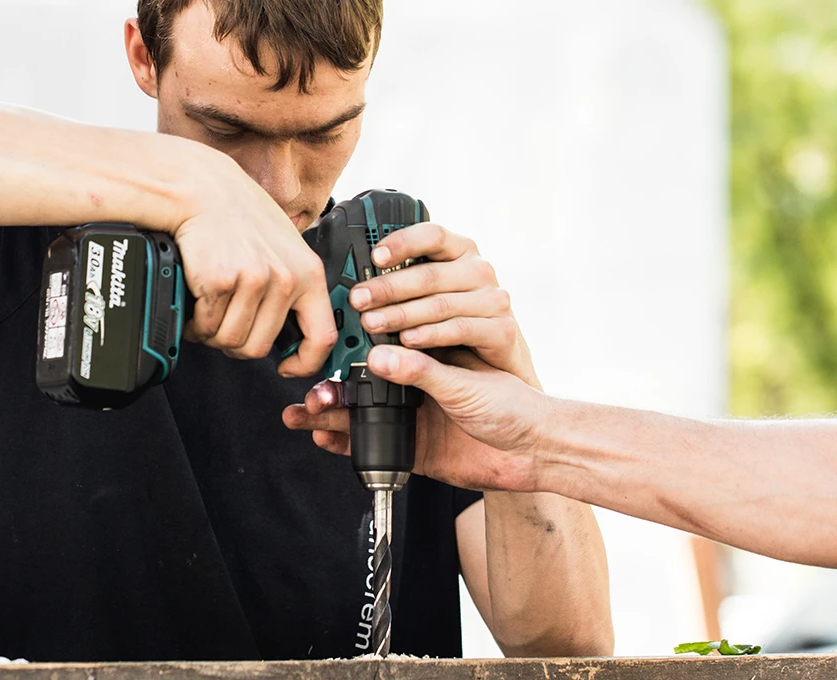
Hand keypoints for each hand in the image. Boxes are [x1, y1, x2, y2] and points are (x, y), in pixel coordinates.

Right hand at [167, 154, 335, 376]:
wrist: (203, 190)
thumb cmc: (239, 216)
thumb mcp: (285, 247)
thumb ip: (293, 285)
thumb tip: (292, 330)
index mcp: (308, 273)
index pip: (321, 337)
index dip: (304, 363)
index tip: (287, 367)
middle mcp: (285, 278)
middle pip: (259, 347)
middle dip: (236, 344)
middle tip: (225, 325)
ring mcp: (254, 280)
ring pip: (230, 340)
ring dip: (212, 334)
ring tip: (208, 311)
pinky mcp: (221, 281)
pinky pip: (205, 326)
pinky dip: (195, 322)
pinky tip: (195, 302)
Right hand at [283, 346, 554, 491]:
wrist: (536, 454)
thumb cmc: (514, 407)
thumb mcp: (466, 386)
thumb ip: (423, 372)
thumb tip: (380, 357)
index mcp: (426, 358)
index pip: (379, 346)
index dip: (348, 347)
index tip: (323, 346)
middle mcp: (414, 384)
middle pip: (358, 381)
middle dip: (328, 385)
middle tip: (307, 388)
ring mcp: (410, 417)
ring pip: (357, 414)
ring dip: (327, 414)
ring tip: (300, 415)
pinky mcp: (410, 449)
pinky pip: (369, 447)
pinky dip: (344, 445)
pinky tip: (322, 440)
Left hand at [347, 224, 536, 387]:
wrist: (496, 367)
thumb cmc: (456, 323)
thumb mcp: (429, 298)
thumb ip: (402, 286)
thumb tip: (359, 285)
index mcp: (460, 252)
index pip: (432, 235)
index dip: (402, 242)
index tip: (374, 257)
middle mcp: (479, 271)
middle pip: (429, 274)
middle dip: (388, 288)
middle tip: (358, 300)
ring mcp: (493, 299)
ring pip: (440, 303)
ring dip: (402, 314)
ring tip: (372, 323)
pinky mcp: (502, 330)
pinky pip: (460, 329)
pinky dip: (430, 335)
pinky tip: (406, 340)